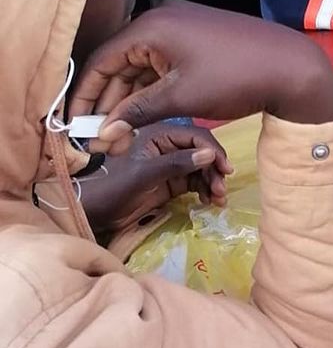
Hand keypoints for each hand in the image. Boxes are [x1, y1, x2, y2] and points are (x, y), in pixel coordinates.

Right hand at [70, 1, 332, 144]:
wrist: (291, 66)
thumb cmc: (236, 78)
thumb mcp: (181, 99)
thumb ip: (136, 114)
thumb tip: (102, 135)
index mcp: (152, 26)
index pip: (101, 61)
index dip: (85, 96)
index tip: (75, 127)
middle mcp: (162, 18)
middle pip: (119, 62)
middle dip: (108, 102)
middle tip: (101, 140)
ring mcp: (181, 25)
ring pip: (141, 65)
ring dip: (130, 98)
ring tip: (120, 135)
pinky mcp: (196, 37)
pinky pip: (162, 62)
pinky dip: (152, 88)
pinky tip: (143, 115)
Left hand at [80, 121, 230, 240]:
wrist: (91, 213)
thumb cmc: (112, 188)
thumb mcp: (143, 175)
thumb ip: (175, 163)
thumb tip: (209, 155)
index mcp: (159, 134)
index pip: (196, 136)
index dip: (213, 152)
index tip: (225, 170)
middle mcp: (168, 145)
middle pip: (202, 152)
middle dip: (215, 170)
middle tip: (221, 191)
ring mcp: (170, 164)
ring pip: (202, 169)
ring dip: (212, 182)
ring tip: (218, 200)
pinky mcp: (171, 182)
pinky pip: (195, 183)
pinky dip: (205, 191)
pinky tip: (210, 202)